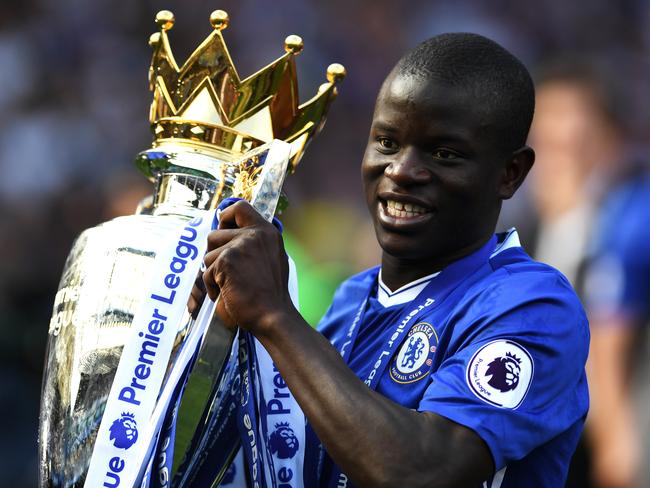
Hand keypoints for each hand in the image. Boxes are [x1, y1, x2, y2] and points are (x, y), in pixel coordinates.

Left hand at [200, 200, 293, 332]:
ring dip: (213, 273)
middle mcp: (255, 234)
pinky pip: (207, 272)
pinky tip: (228, 294)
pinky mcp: (227, 260)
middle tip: (225, 271)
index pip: (239, 207)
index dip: (226, 218)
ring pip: (208, 254)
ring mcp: (241, 245)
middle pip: (216, 233)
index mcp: (267, 231)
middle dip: (214, 253)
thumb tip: (228, 233)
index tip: (224, 232)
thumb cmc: (270, 294)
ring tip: (231, 286)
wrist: (272, 315)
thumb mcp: (271, 258)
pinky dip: (212, 287)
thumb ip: (254, 244)